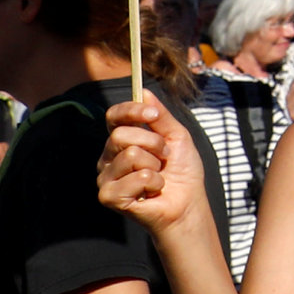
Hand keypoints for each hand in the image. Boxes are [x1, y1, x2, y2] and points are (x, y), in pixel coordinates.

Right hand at [97, 96, 204, 237]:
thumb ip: (160, 116)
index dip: (131, 111)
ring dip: (155, 165)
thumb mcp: (177, 136)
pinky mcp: (108, 196)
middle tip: (164, 157)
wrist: (188, 202)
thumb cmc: (182, 170)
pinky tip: (152, 190)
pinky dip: (154, 183)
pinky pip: (135, 178)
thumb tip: (143, 91)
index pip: (114, 116)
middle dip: (153, 143)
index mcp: (122, 140)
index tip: (153, 115)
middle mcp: (108, 157)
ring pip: (130, 156)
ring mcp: (106, 177)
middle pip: (121, 135)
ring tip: (158, 175)